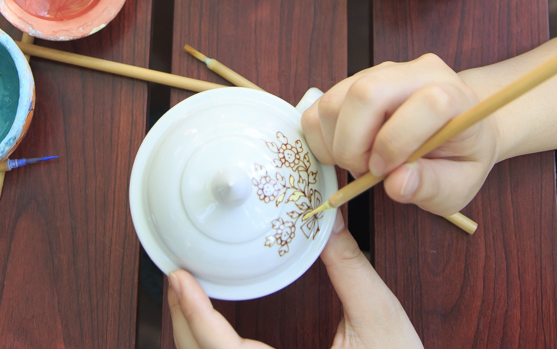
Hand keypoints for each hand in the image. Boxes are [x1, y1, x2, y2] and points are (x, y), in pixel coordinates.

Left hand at [167, 211, 421, 348]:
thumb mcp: (380, 321)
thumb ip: (350, 269)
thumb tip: (327, 221)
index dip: (195, 315)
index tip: (179, 279)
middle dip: (183, 321)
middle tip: (177, 279)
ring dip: (193, 336)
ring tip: (187, 297)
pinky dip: (210, 348)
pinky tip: (210, 327)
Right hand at [301, 54, 501, 215]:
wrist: (449, 126)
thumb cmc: (456, 155)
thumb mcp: (458, 185)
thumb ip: (431, 187)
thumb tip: (397, 183)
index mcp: (452, 94)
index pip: (427, 102)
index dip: (398, 142)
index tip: (386, 171)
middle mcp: (412, 73)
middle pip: (364, 94)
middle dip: (353, 144)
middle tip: (365, 170)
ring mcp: (375, 74)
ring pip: (333, 102)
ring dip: (336, 144)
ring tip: (360, 162)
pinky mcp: (348, 83)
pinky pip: (317, 108)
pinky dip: (321, 139)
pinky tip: (345, 151)